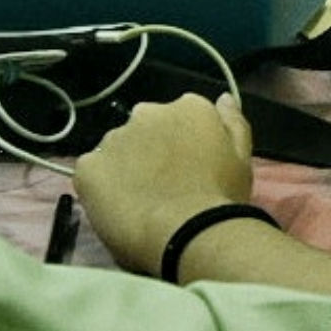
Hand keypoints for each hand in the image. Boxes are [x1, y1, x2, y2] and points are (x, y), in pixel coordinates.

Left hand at [75, 94, 251, 270]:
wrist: (188, 233)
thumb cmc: (221, 198)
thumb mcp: (242, 159)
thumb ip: (233, 123)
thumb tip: (224, 98)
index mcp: (187, 108)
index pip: (180, 117)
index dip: (181, 144)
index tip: (186, 169)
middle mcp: (146, 113)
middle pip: (144, 129)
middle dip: (149, 151)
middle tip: (162, 186)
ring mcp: (113, 139)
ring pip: (116, 150)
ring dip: (124, 167)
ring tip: (139, 201)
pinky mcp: (88, 166)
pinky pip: (91, 171)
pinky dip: (100, 186)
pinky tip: (116, 207)